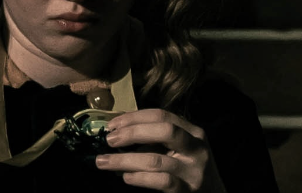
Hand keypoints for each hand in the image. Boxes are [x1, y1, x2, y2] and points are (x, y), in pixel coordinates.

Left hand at [95, 108, 226, 192]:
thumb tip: (117, 127)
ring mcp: (194, 171)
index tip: (112, 124)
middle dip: (132, 132)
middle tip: (109, 140)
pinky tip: (126, 177)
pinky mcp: (188, 191)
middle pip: (164, 130)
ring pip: (155, 159)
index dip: (134, 117)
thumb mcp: (177, 148)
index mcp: (193, 132)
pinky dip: (139, 177)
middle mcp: (197, 148)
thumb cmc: (186, 170)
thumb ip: (153, 137)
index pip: (161, 115)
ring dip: (124, 160)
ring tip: (104, 162)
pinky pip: (160, 181)